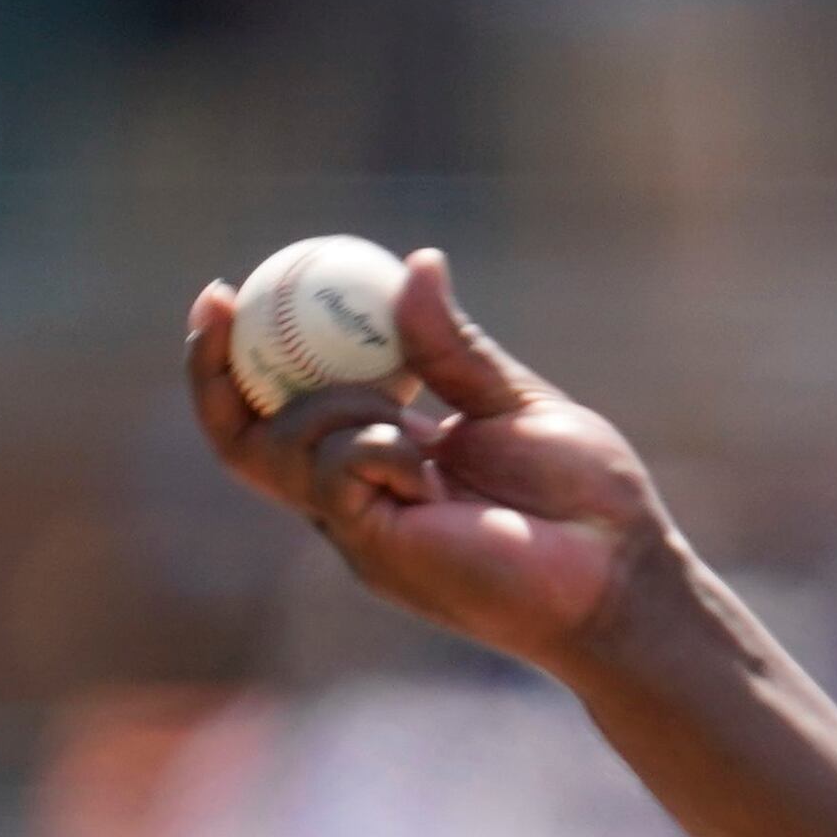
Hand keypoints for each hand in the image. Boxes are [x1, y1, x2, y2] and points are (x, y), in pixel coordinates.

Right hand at [183, 248, 664, 675]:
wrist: (621, 574)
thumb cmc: (586, 502)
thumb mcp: (512, 402)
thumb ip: (453, 346)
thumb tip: (417, 263)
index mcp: (383, 457)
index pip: (281, 408)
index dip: (236, 356)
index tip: (226, 289)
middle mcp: (357, 496)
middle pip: (243, 436)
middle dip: (216, 369)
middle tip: (221, 302)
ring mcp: (360, 528)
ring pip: (283, 447)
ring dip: (334, 407)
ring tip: (411, 423)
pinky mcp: (375, 549)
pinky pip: (332, 475)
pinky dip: (371, 448)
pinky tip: (428, 467)